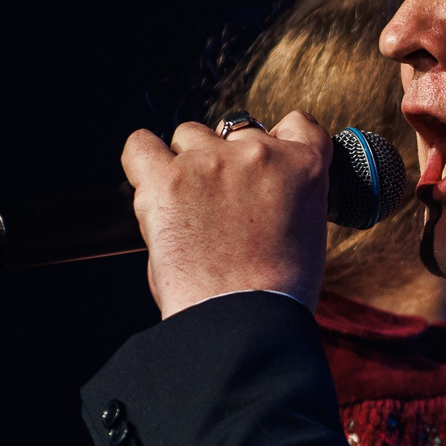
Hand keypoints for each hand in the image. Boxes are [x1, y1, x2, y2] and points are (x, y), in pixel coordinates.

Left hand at [121, 112, 331, 317]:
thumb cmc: (277, 292)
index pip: (297, 125)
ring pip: (189, 136)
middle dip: (228, 160)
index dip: (279, 140)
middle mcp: (259, 153)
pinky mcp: (166, 179)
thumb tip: (250, 191)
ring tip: (188, 206)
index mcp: (304, 166)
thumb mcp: (306, 232)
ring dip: (188, 162)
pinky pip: (140, 145)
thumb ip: (284, 196)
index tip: (266, 160)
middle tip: (222, 204)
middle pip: (235, 131)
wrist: (246, 320)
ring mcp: (210, 162)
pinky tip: (149, 182)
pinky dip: (142, 159)